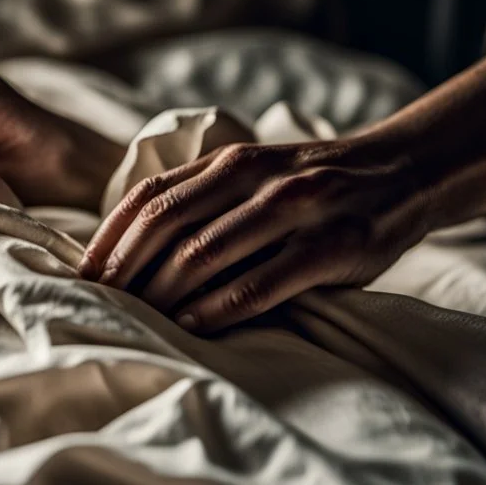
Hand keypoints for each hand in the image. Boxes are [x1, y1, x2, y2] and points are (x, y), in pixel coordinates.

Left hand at [80, 137, 434, 332]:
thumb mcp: (252, 176)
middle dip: (127, 269)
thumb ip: (202, 201)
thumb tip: (128, 252)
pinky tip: (193, 323)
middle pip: (168, 224)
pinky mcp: (333, 246)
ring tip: (139, 318)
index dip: (110, 237)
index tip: (82, 273)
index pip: (150, 196)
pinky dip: (220, 307)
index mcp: (230, 161)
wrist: (404, 172)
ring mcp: (297, 208)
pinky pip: (263, 282)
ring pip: (207, 252)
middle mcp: (257, 177)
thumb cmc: (311, 188)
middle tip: (102, 304)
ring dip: (164, 291)